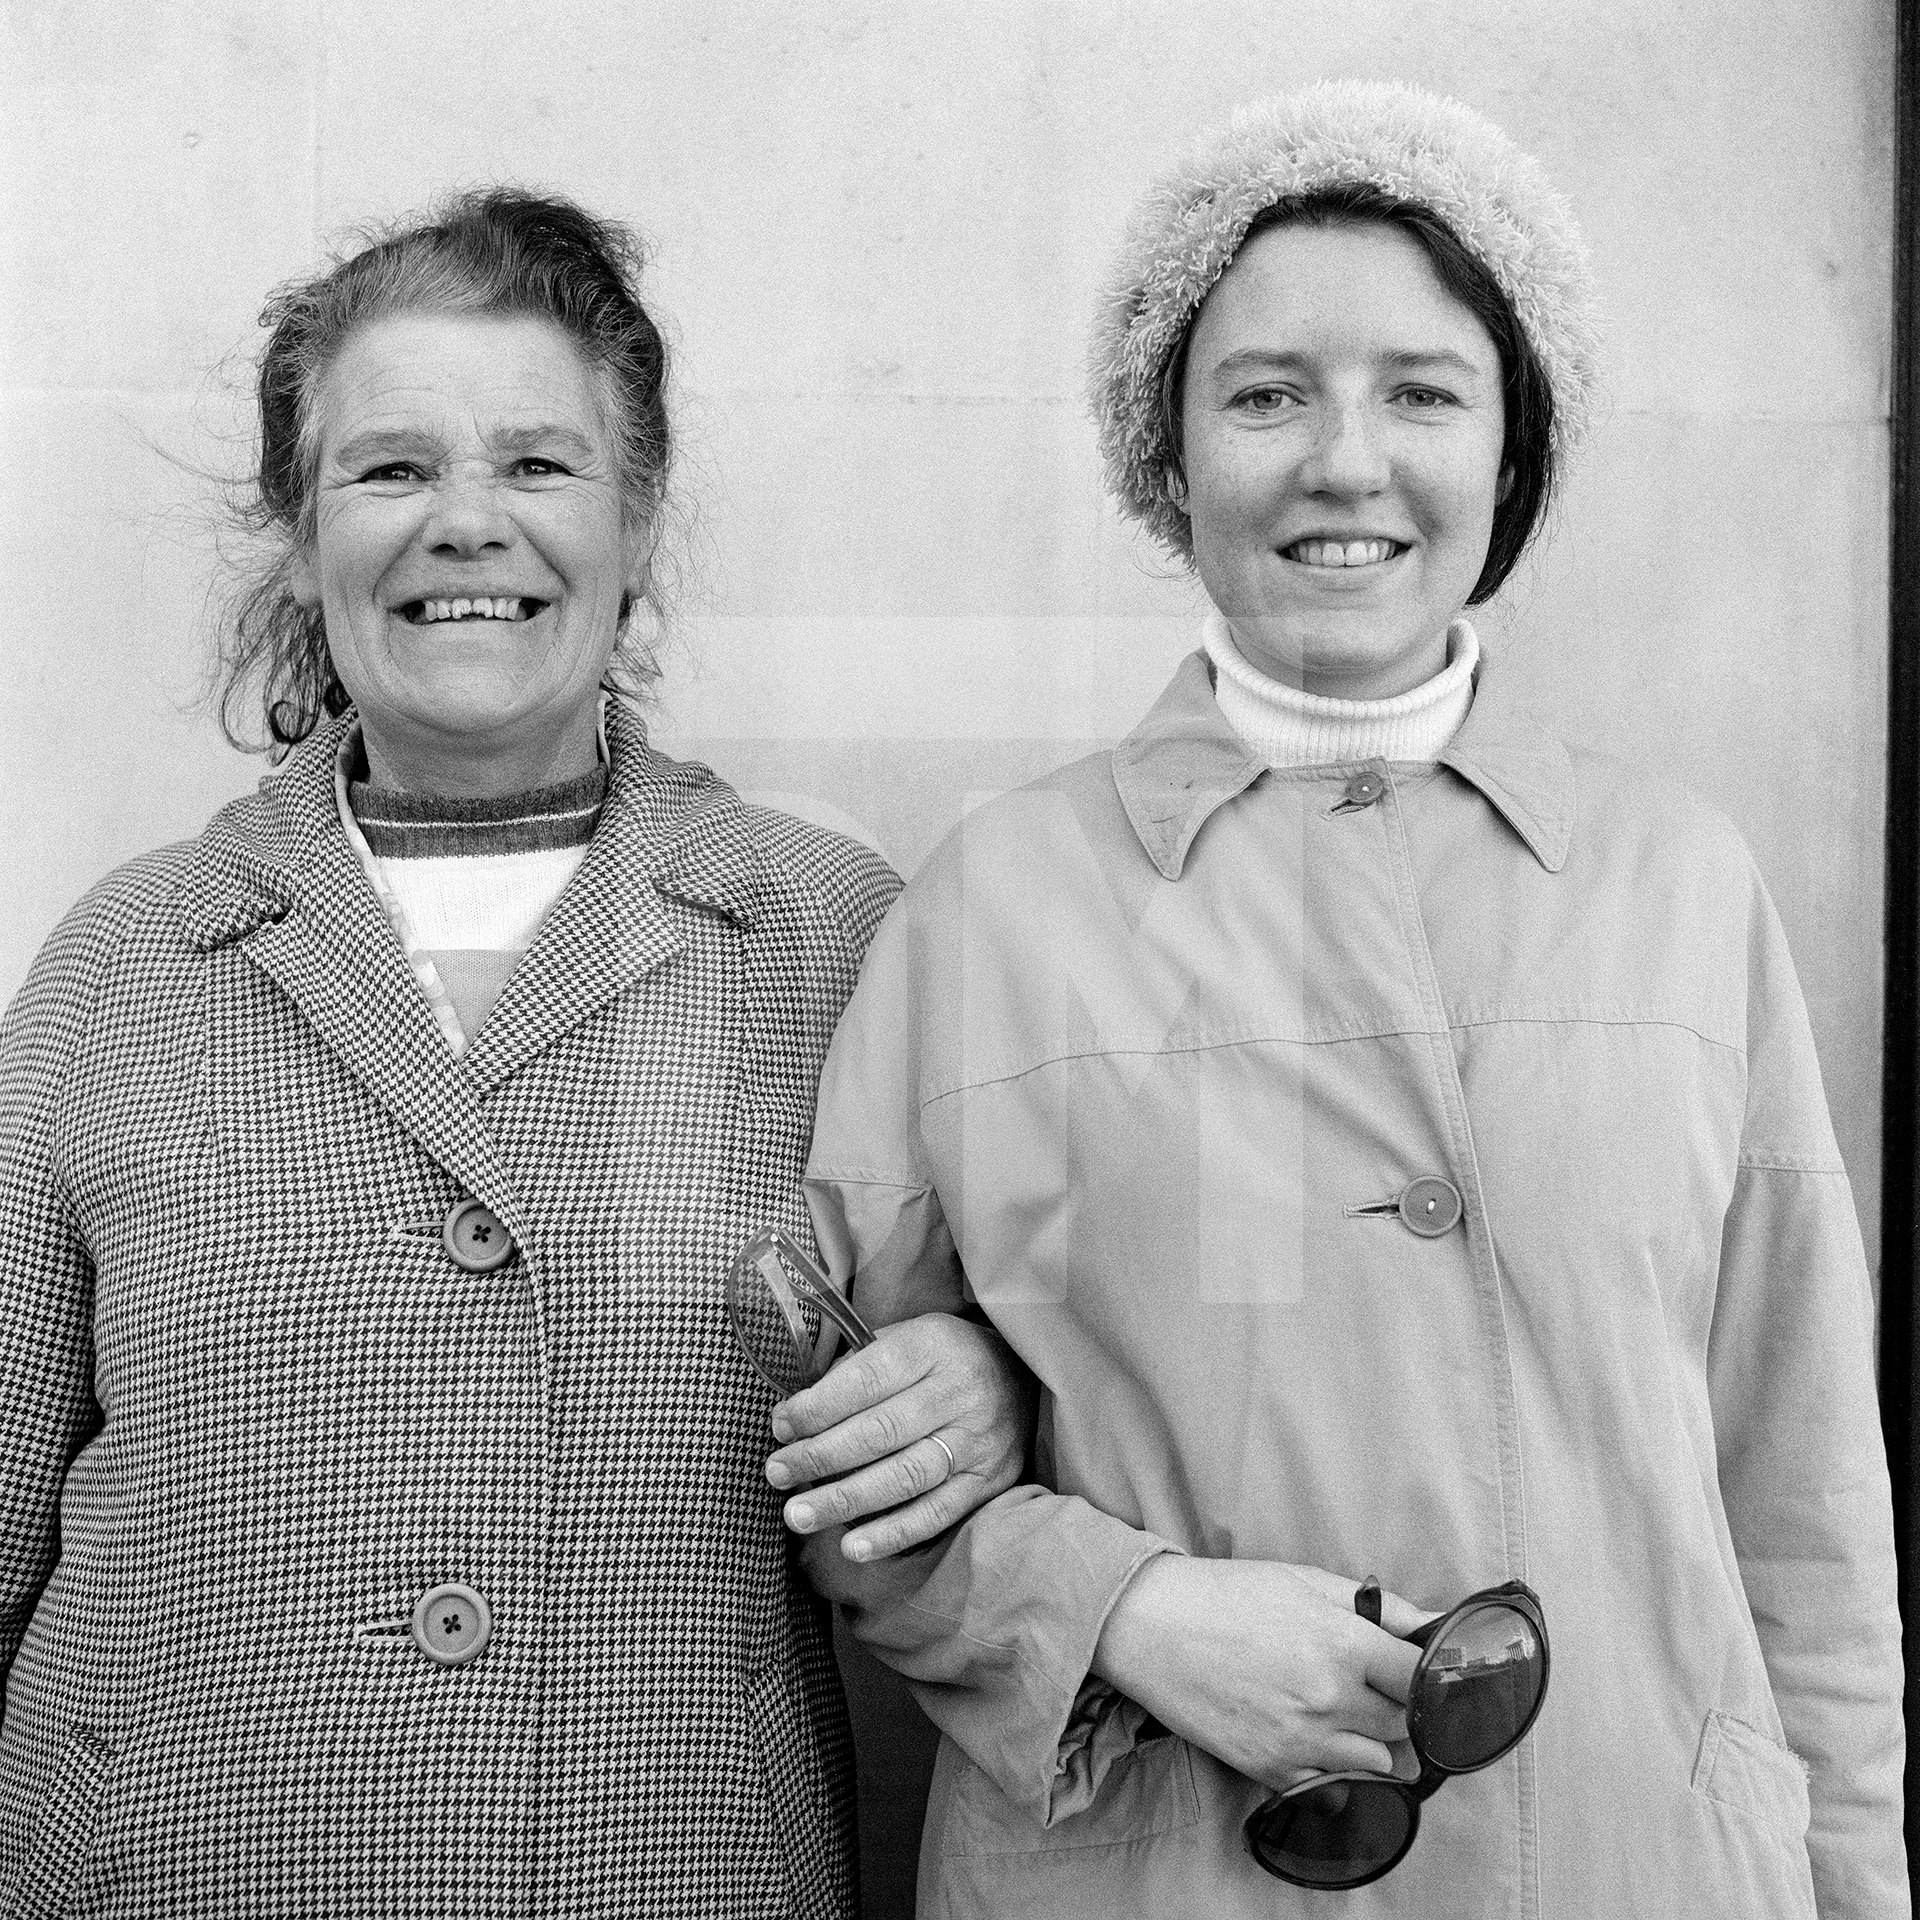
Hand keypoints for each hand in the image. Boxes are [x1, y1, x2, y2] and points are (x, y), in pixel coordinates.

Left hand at [766, 1313, 1034, 1562]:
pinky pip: (935, 1513)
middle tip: (777, 1473)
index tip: (780, 1427)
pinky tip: (852, 1546)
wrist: (1025, 1376)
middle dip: (820, 1456)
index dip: (818, 1407)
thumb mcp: (909, 1336)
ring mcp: (978, 1441)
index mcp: (932, 1346)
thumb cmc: (945, 1357)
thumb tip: (799, 1412)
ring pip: (904, 1477)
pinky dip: (892, 1533)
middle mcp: (959, 1392)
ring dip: (845, 1500)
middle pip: (880, 1431)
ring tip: (798, 1515)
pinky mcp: (989, 1481)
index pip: (867, 1379)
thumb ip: (860, 1365)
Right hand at [1091, 1558, 1427, 1790]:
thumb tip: (1438, 1622)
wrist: (1153, 1627)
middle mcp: (1330, 1698)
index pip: (1423, 1679)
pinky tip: (1317, 1735)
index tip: (1420, 1669)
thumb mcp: (1308, 1580)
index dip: (1428, 1673)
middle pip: (1407, 1724)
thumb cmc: (1230, 1594)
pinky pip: (1334, 1786)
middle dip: (1402, 1705)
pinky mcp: (1273, 1770)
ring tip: (1347, 1710)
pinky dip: (1337, 1767)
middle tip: (1379, 1684)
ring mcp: (1302, 1741)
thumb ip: (1382, 1606)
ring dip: (1375, 1740)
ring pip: (1380, 1763)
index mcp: (1343, 1643)